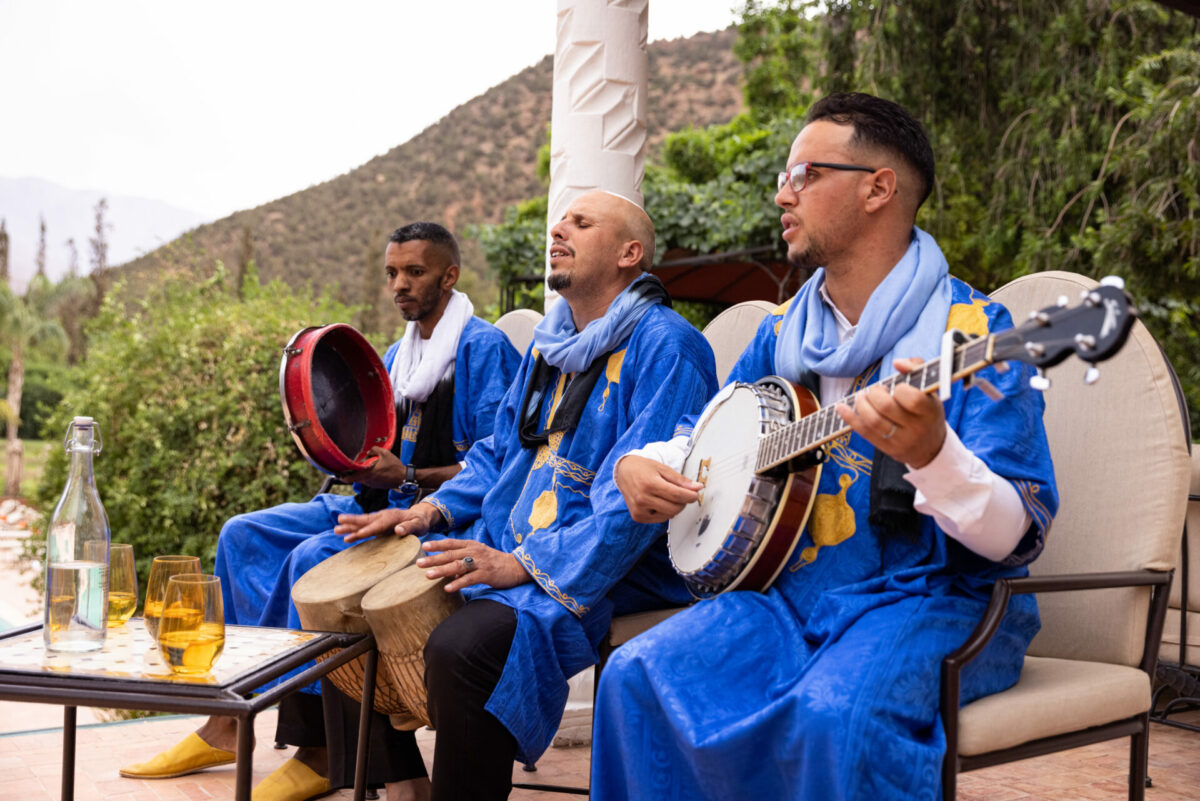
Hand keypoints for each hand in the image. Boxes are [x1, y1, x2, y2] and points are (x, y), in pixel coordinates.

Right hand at [335, 502, 442, 542]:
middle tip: (338, 524)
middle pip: (366, 521)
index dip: (369, 529)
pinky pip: (365, 529)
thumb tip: (398, 530)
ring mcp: (379, 521)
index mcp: (392, 517)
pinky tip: (346, 538)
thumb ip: (409, 527)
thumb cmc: (420, 522)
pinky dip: (355, 532)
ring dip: (349, 527)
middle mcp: (383, 517)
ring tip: (336, 530)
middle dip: (352, 523)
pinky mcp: (378, 526)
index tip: (359, 534)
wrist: (419, 517)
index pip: (379, 525)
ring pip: (362, 523)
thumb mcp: (419, 525)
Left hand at [340, 447, 406, 488]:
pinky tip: (371, 469)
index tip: (337, 473)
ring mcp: (372, 484)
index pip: (350, 478)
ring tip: (362, 466)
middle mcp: (368, 481)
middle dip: (351, 473)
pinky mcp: (376, 485)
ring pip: (361, 479)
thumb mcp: (385, 453)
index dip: (342, 476)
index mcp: (368, 473)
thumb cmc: (395, 467)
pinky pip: (367, 480)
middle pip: (354, 478)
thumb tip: (368, 451)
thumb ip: (374, 450)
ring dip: (359, 474)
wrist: (404, 478)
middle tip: (348, 466)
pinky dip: (366, 475)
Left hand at [416, 539, 531, 592]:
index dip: (438, 544)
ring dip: (442, 570)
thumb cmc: (495, 562)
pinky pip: (470, 579)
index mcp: (472, 545)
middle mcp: (475, 552)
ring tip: (428, 575)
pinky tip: (447, 588)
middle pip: (451, 554)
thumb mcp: (479, 556)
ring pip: (458, 566)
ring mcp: (481, 563)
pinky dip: (458, 583)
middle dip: (434, 558)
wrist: (517, 567)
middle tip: (418, 563)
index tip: (424, 545)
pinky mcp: (487, 574)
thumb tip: (448, 571)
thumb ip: (463, 560)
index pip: (452, 543)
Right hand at [615, 454, 702, 523]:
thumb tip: (697, 488)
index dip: (690, 496)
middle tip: (683, 493)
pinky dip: (665, 511)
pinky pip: (661, 518)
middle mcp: (642, 498)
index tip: (696, 493)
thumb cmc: (643, 468)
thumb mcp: (662, 469)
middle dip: (683, 502)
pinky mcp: (638, 517)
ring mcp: (639, 510)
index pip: (677, 495)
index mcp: (649, 484)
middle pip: (674, 508)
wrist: (623, 472)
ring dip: (674, 507)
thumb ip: (680, 480)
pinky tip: (659, 501)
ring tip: (668, 496)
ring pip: (669, 515)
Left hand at [834, 357, 945, 467]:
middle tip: (876, 390)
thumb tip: (897, 362)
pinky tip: (841, 407)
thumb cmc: (927, 412)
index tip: (897, 388)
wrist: (930, 449)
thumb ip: (917, 368)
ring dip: (861, 404)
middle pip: (886, 407)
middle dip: (874, 393)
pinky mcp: (886, 448)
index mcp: (930, 411)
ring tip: (862, 397)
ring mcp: (900, 440)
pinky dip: (849, 417)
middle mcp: (916, 428)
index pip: (912, 398)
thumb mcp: (931, 391)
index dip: (900, 389)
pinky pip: (864, 432)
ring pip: (872, 421)